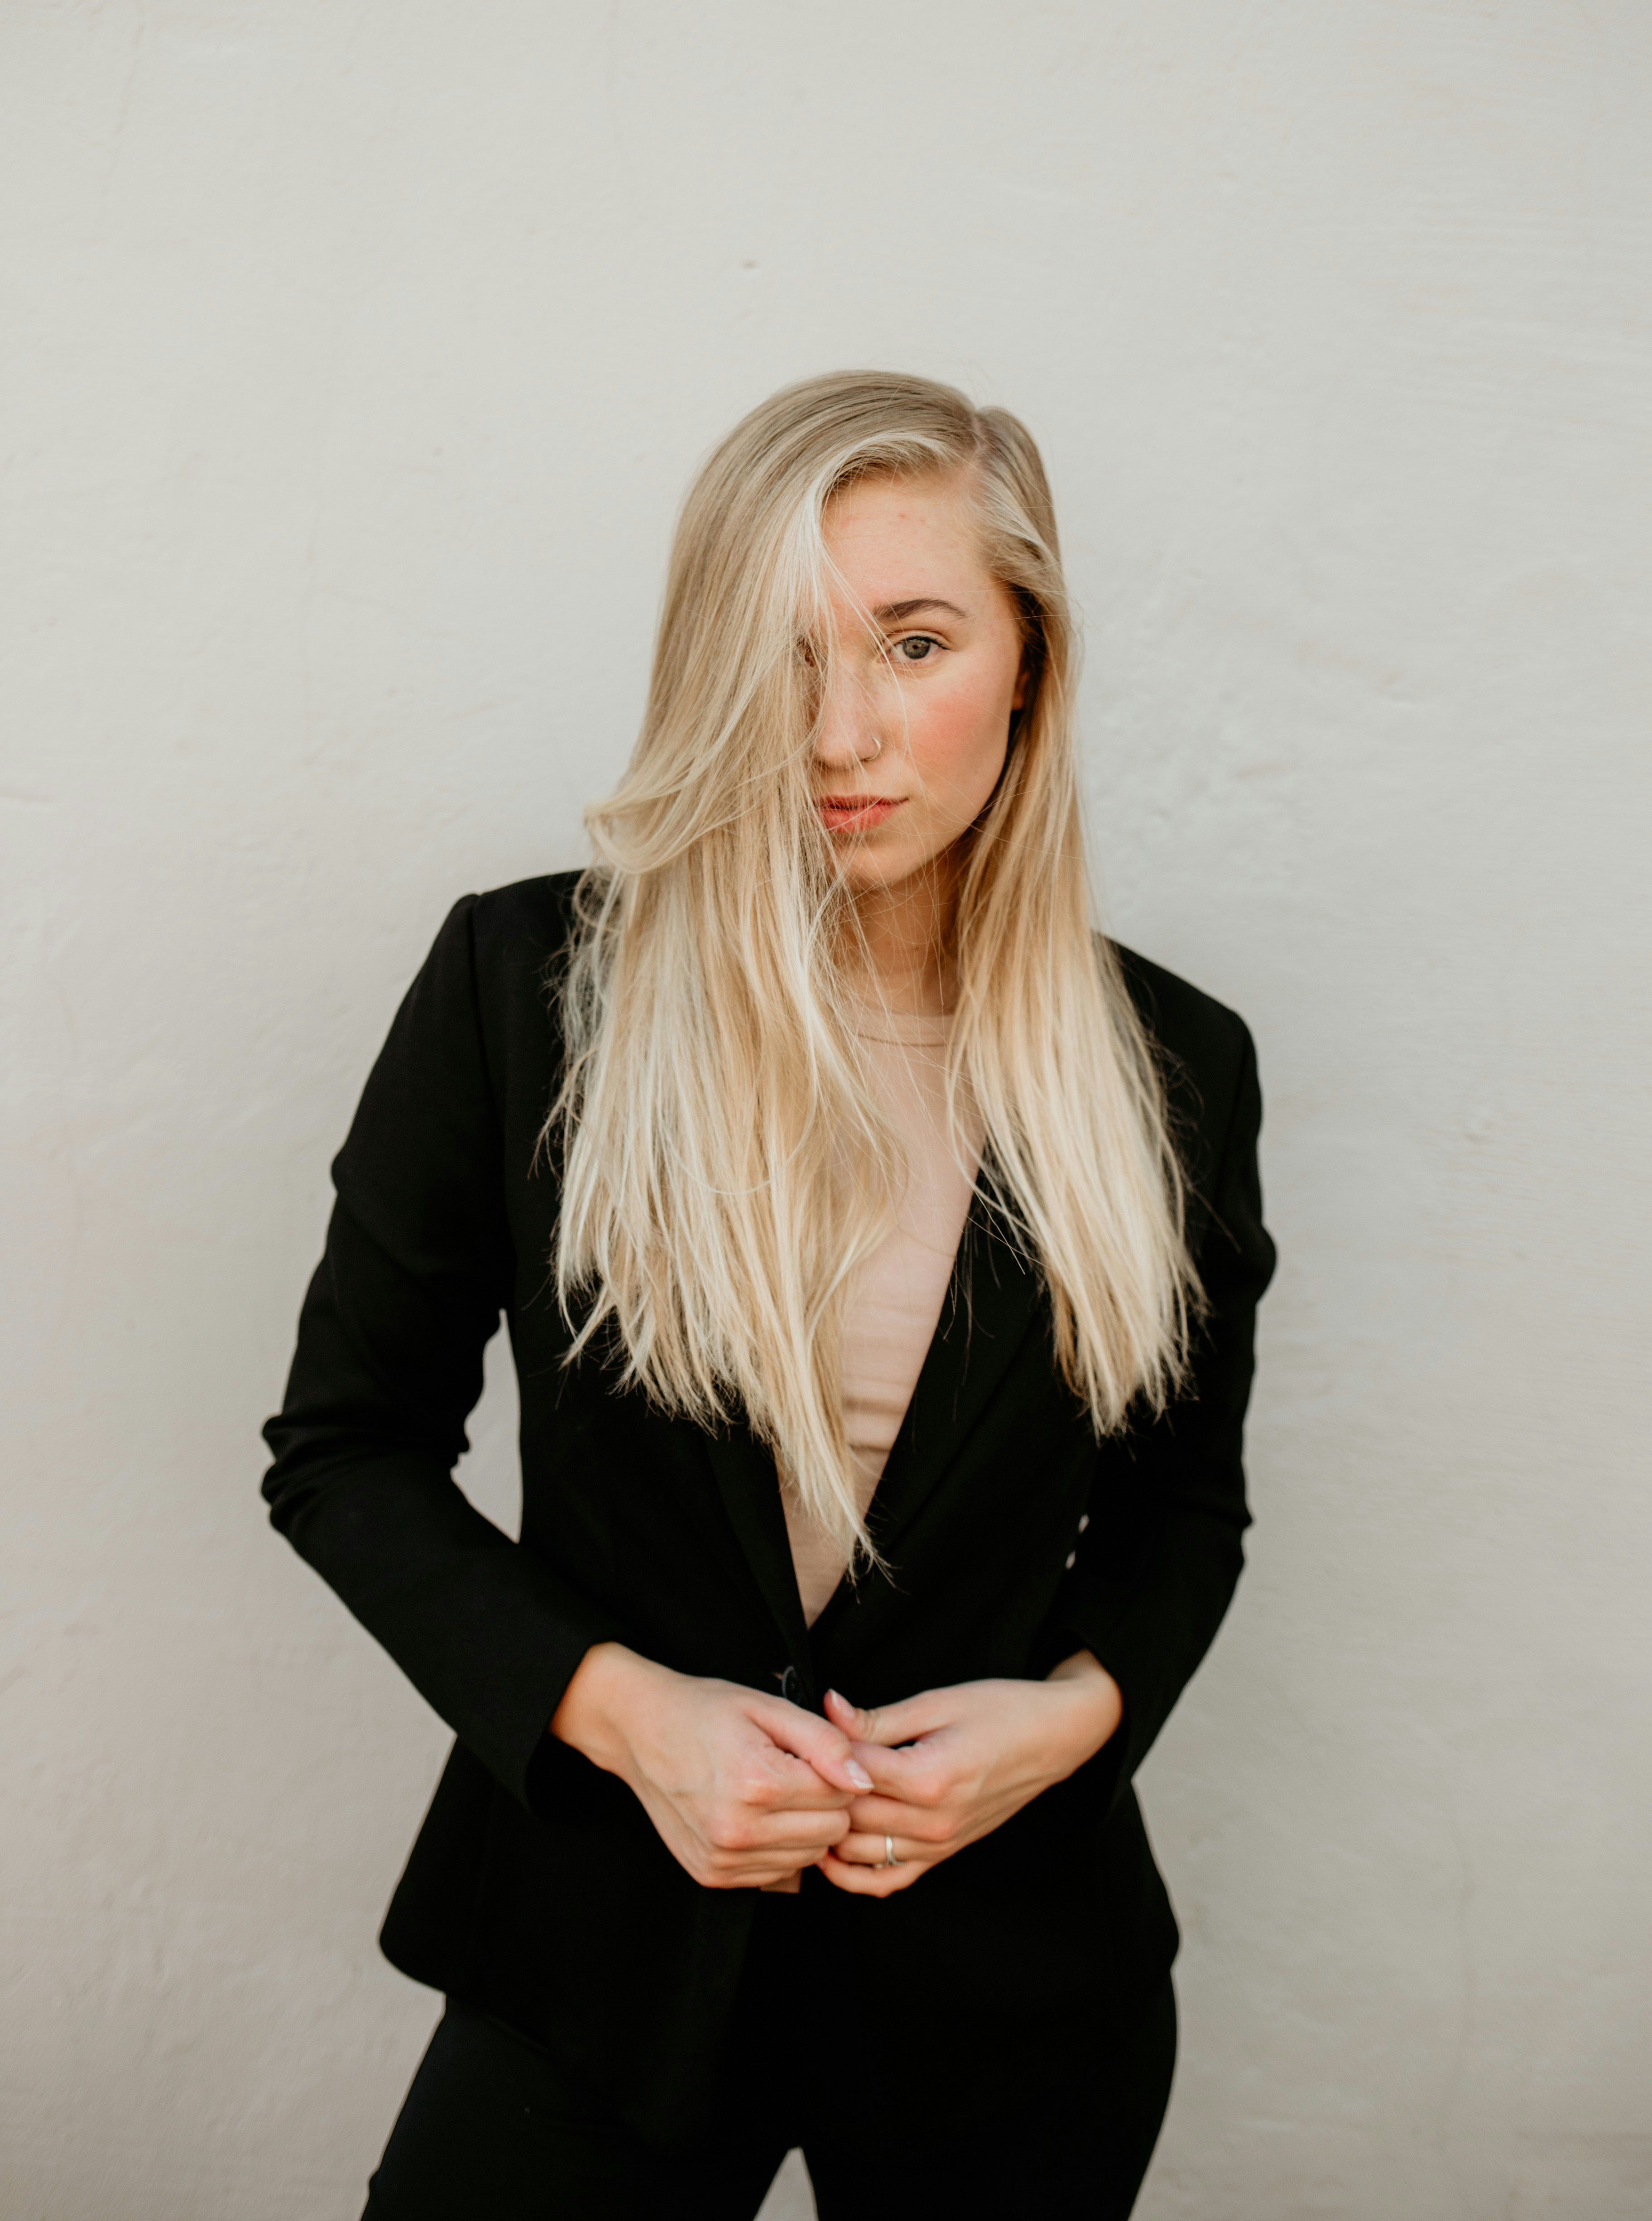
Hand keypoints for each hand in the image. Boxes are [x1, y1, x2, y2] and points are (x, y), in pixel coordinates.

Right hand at [551, 1642, 873, 1889]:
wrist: (641, 1732)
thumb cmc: (707, 1712)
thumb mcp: (769, 1707)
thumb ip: (825, 1741)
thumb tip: (864, 1781)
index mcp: (757, 1783)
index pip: (840, 1796)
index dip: (837, 1771)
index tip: (813, 1754)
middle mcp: (738, 1831)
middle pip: (829, 1833)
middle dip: (826, 1802)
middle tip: (797, 1772)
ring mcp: (722, 1859)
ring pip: (807, 1858)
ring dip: (804, 1828)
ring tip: (776, 1792)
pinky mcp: (712, 1875)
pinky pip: (776, 1874)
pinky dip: (778, 1848)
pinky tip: (757, 1816)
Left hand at [817, 1650, 1123, 1896]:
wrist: (1052, 1738)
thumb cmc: (999, 1711)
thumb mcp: (935, 1703)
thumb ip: (876, 1719)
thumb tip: (827, 1709)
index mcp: (929, 1778)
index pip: (851, 1775)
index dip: (823, 1752)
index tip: (808, 1732)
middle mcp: (934, 1822)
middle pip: (850, 1816)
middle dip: (820, 1792)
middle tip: (801, 1766)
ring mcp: (939, 1845)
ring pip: (859, 1854)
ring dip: (830, 1831)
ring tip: (810, 1801)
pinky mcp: (943, 1855)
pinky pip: (888, 1881)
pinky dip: (854, 1873)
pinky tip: (834, 1847)